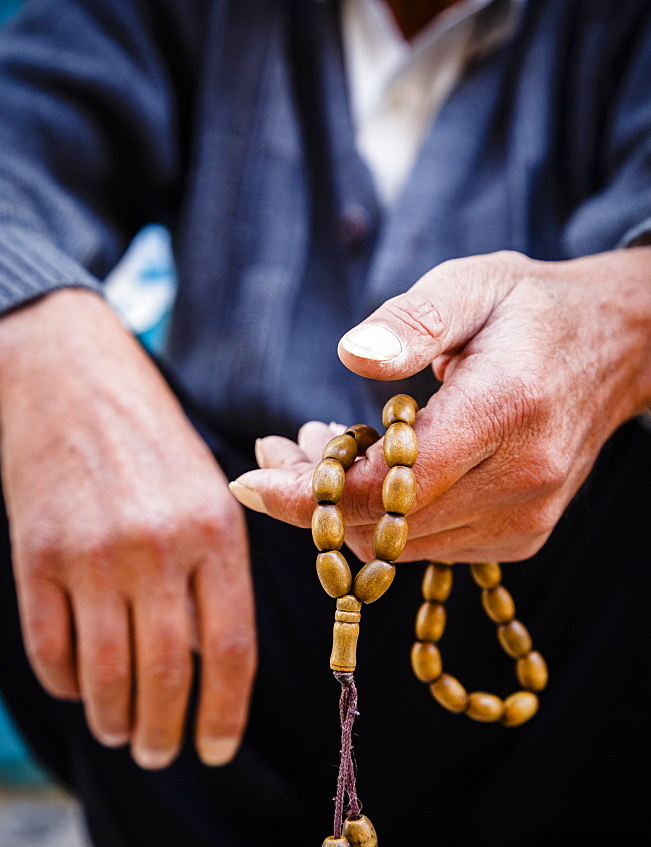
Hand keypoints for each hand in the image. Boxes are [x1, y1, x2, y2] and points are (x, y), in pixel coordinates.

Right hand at [0, 290, 255, 767]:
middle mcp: (157, 547)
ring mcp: (91, 553)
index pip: (230, 651)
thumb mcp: (210, 495)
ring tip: (122, 734)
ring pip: (106, 672)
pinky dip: (66, 684)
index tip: (216, 752)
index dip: (224, 715)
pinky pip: (49, 647)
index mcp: (216, 533)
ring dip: (115, 719)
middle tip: (160, 756)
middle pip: (167, 674)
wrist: (74, 378)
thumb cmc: (155, 443)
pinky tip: (80, 692)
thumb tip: (208, 667)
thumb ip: (216, 575)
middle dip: (164, 732)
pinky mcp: (34, 555)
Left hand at [230, 248, 650, 562]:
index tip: (248, 481)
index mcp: (507, 411)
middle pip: (384, 526)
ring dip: (346, 509)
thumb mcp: (473, 284)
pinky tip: (375, 469)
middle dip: (314, 497)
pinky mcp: (519, 538)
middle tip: (283, 444)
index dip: (308, 493)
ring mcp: (523, 520)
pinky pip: (424, 547)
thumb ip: (413, 319)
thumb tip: (351, 356)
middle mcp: (520, 481)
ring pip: (398, 546)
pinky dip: (384, 520)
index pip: (390, 485)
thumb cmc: (532, 310)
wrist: (615, 350)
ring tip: (324, 447)